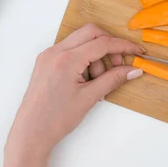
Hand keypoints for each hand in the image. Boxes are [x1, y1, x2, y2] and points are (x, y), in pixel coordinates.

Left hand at [7, 23, 144, 157]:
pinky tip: (88, 79)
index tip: (137, 52)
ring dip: (97, 55)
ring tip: (99, 81)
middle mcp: (55, 52)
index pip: (103, 43)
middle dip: (110, 45)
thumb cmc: (55, 119)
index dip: (124, 46)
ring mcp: (49, 56)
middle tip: (119, 65)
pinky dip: (85, 59)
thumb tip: (133, 70)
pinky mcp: (46, 62)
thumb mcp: (90, 97)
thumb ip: (114, 79)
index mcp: (66, 60)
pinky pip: (71, 50)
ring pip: (82, 41)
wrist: (30, 133)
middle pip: (92, 33)